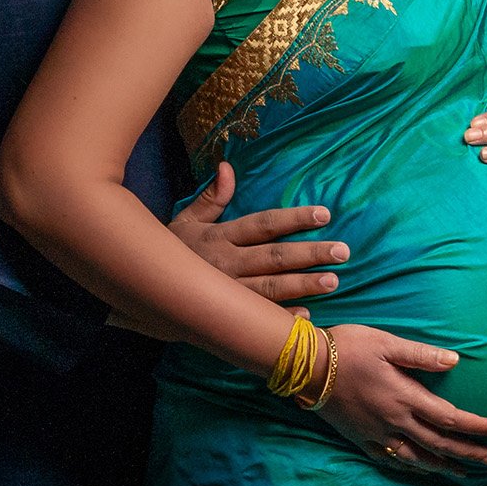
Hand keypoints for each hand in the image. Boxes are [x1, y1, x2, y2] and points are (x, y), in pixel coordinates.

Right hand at [170, 161, 346, 303]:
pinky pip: (257, 318)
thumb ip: (211, 198)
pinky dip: (280, 318)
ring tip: (332, 280)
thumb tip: (227, 167)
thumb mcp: (185, 222)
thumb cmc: (170, 252)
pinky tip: (306, 315)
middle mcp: (225, 264)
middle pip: (274, 257)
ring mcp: (226, 293)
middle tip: (343, 251)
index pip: (263, 224)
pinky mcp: (225, 317)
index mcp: (219, 237)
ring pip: (270, 289)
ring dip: (302, 285)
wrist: (143, 291)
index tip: (323, 215)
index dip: (293, 219)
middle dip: (309, 254)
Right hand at [311, 324, 486, 473]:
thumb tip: (455, 361)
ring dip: (444, 466)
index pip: (449, 417)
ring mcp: (377, 435)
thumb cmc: (348, 348)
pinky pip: (393, 461)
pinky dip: (413, 468)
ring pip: (418, 458)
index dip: (476, 426)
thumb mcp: (386, 344)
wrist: (307, 367)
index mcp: (404, 397)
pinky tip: (422, 470)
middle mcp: (394, 422)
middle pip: (439, 444)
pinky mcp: (362, 439)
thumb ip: (421, 356)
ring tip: (464, 472)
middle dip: (469, 452)